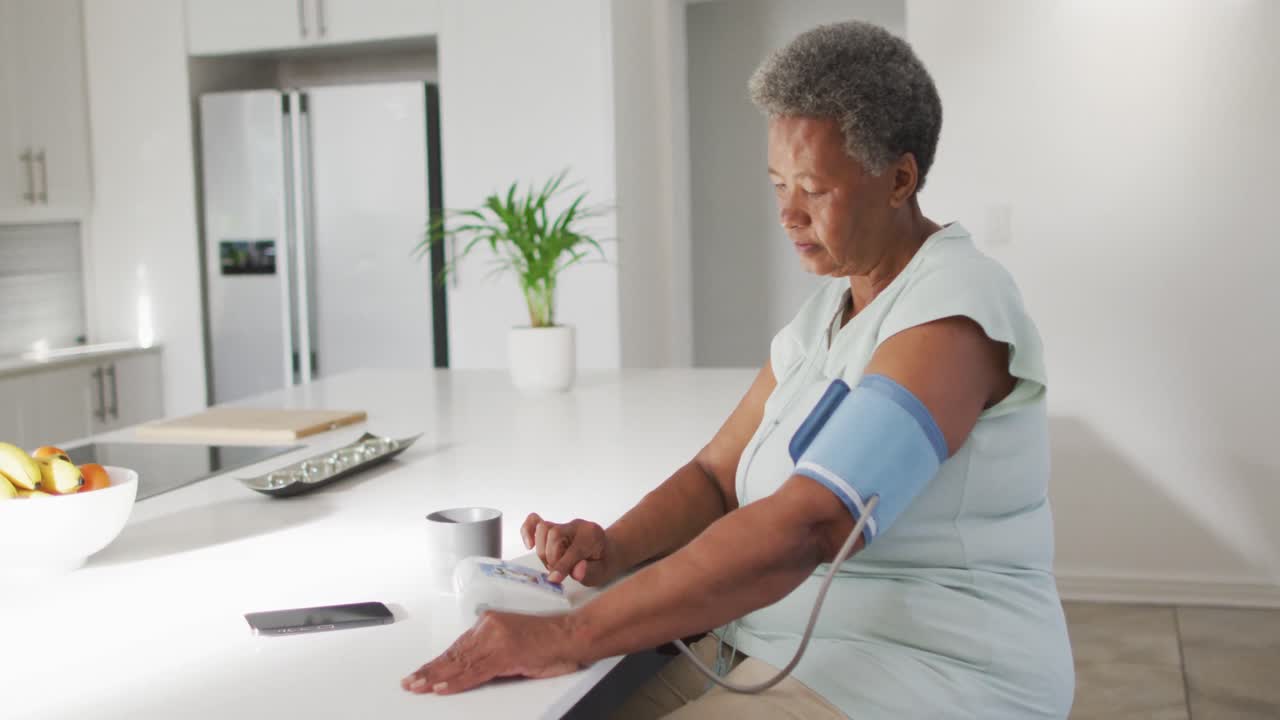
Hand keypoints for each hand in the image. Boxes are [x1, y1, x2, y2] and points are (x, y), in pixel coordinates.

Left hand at [401, 611, 580, 694]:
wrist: (572, 635)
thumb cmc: (550, 640)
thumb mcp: (514, 642)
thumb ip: (493, 652)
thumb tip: (472, 668)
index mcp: (490, 622)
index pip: (458, 646)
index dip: (438, 661)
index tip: (422, 672)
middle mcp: (490, 628)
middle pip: (454, 653)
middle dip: (430, 670)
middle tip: (410, 682)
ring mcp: (497, 640)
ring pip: (460, 663)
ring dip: (436, 677)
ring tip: (418, 686)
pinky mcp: (505, 654)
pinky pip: (475, 672)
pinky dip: (456, 681)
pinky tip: (441, 687)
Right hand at [521, 513, 622, 584]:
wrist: (605, 551)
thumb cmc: (601, 562)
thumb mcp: (602, 572)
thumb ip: (589, 572)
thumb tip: (576, 571)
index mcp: (592, 534)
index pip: (574, 548)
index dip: (562, 565)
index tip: (554, 579)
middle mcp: (577, 525)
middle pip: (554, 534)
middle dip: (552, 558)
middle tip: (557, 573)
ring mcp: (563, 524)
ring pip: (543, 528)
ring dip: (542, 550)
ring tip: (551, 564)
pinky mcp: (552, 526)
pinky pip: (534, 521)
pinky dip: (527, 531)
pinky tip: (529, 545)